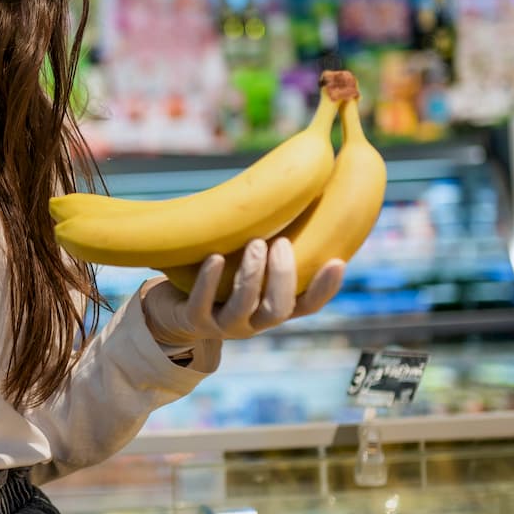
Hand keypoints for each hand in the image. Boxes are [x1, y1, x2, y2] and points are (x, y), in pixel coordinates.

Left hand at [143, 238, 343, 344]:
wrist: (176, 307)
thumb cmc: (224, 275)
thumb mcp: (253, 261)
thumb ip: (276, 241)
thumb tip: (305, 189)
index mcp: (274, 306)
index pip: (309, 305)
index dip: (325, 288)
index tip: (337, 262)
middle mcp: (254, 320)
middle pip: (278, 309)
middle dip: (283, 276)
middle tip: (281, 243)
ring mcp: (223, 324)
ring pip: (243, 306)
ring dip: (251, 274)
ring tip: (255, 244)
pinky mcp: (193, 319)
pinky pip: (201, 305)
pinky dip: (208, 281)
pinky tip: (215, 257)